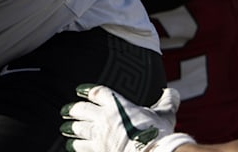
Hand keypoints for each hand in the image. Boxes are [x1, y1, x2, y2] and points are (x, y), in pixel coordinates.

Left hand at [60, 84, 193, 151]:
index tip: (80, 90)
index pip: (97, 93)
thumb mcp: (165, 115)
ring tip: (65, 128)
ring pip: (78, 129)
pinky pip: (80, 148)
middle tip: (66, 110)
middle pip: (81, 109)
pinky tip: (71, 146)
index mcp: (118, 104)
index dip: (87, 91)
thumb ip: (166, 102)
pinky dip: (75, 146)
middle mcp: (105, 118)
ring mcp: (99, 136)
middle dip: (72, 110)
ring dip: (71, 128)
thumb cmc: (159, 134)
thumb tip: (172, 92)